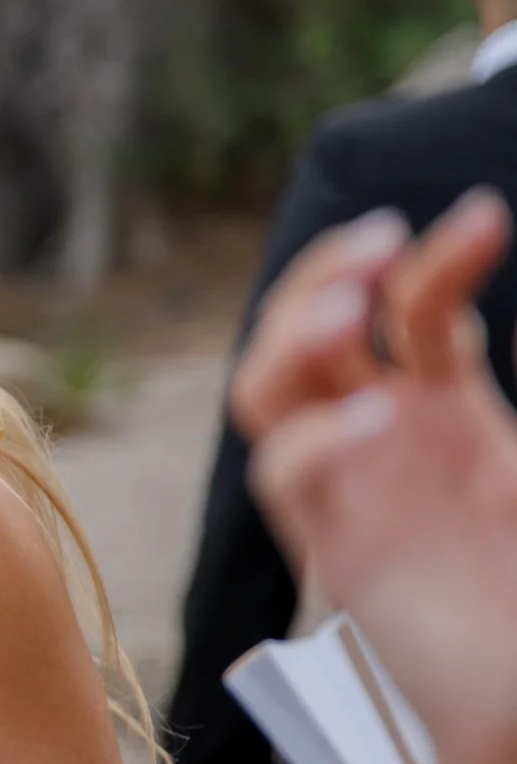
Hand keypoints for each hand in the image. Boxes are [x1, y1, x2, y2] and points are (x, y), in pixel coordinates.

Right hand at [234, 192, 516, 763]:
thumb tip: (506, 349)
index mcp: (445, 409)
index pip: (412, 309)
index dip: (437, 258)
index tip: (483, 219)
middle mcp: (381, 435)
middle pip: (310, 326)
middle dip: (330, 272)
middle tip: (379, 244)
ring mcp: (347, 485)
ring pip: (271, 383)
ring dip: (293, 332)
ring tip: (349, 307)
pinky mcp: (331, 544)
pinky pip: (287, 473)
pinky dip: (319, 437)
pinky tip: (376, 419)